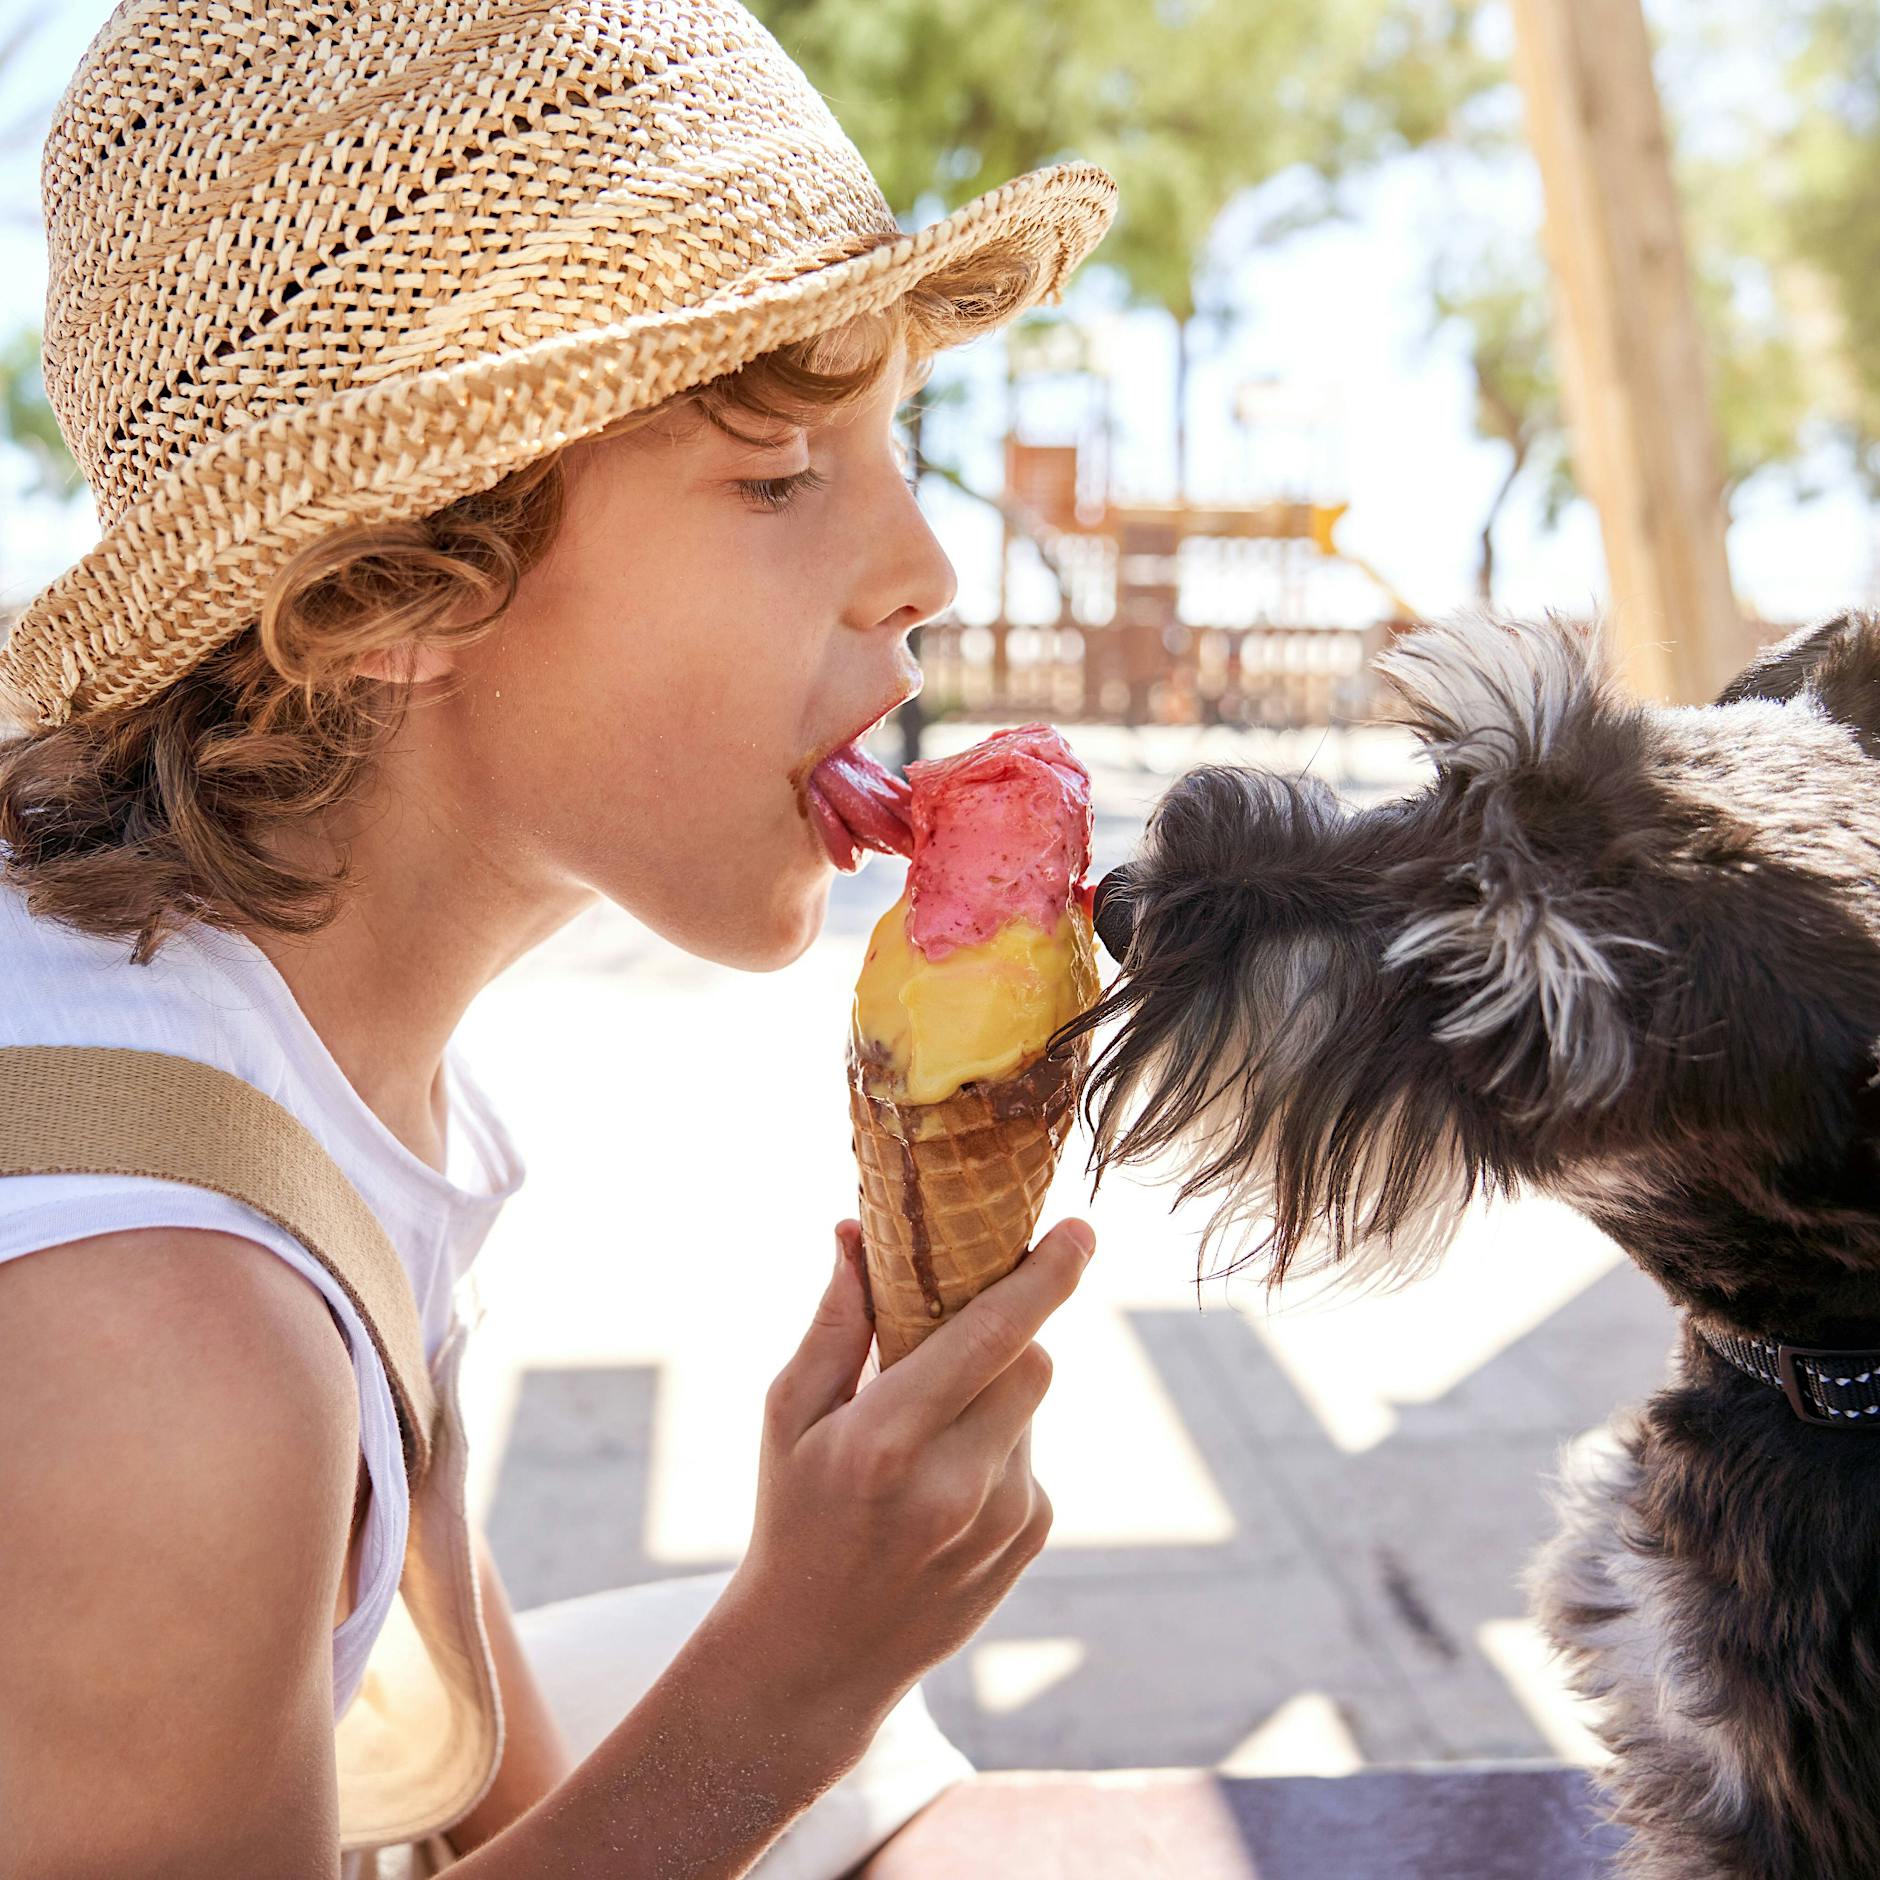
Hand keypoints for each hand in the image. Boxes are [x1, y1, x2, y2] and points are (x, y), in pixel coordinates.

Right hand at [720, 1214, 1096, 1729]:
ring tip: (925, 1440)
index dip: (1044, 1277)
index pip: (991, 1336)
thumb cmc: (793, 1517)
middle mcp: (956, 1485)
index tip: (1081, 1229)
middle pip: (1032, 1361)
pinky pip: (1032, 1453)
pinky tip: (941, 1487)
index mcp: (885, 1442)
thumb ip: (834, 1324)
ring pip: (1030, 1405)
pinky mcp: (1031, 1539)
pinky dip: (996, 1445)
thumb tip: (857, 1232)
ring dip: (992, 1394)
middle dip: (1005, 1334)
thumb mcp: (788, 1418)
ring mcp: (1003, 1521)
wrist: (815, 1659)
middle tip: (952, 1337)